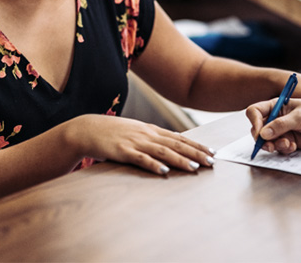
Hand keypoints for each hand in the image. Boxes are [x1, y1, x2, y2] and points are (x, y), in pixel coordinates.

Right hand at [79, 115, 214, 175]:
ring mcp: (135, 142)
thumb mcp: (137, 132)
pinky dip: (153, 165)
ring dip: (180, 160)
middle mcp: (147, 134)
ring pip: (163, 151)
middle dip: (195, 153)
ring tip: (194, 168)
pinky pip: (141, 159)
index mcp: (152, 130)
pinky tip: (164, 171)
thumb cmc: (114, 132)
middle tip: (211, 161)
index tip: (212, 152)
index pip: (180, 138)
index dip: (197, 145)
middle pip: (176, 144)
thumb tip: (172, 145)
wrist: (88, 129)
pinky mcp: (123, 151)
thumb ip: (153, 138)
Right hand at [246, 98, 300, 154]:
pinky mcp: (289, 141)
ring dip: (274, 145)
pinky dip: (283, 149)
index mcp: (276, 106)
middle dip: (262, 138)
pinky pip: (279, 148)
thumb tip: (263, 134)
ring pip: (268, 141)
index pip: (256, 111)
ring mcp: (282, 130)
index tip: (259, 132)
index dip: (255, 121)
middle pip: (259, 129)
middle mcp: (276, 118)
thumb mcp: (299, 116)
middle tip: (269, 145)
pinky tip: (292, 146)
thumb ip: (281, 125)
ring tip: (286, 145)